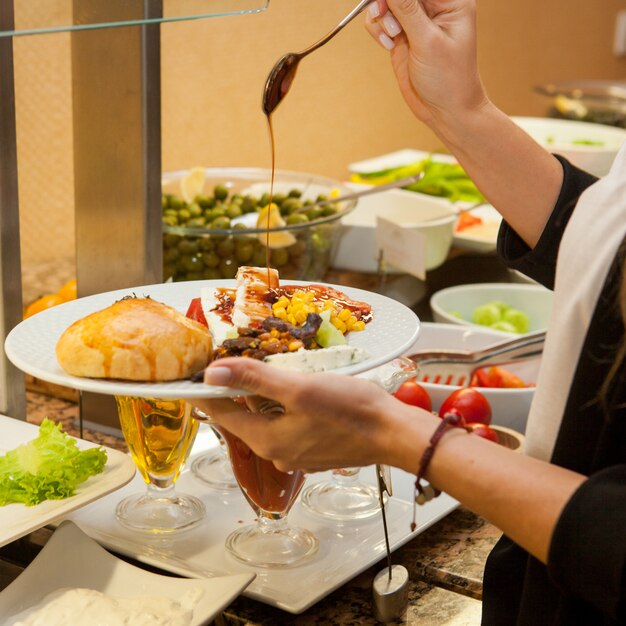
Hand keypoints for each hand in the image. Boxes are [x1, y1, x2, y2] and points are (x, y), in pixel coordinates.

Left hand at [192, 358, 435, 472]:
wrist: (393, 433)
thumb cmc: (349, 408)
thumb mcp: (298, 388)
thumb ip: (253, 380)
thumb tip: (212, 374)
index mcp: (267, 440)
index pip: (222, 415)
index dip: (206, 392)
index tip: (194, 374)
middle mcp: (277, 453)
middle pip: (244, 418)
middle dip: (236, 391)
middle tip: (231, 362)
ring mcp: (297, 454)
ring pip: (267, 420)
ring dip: (262, 397)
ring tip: (264, 370)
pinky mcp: (314, 450)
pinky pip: (287, 426)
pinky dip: (283, 407)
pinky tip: (294, 390)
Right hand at [365, 0, 487, 125]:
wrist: (445, 111)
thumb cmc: (448, 79)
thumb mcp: (427, 41)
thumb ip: (407, 9)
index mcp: (451, 0)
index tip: (385, 5)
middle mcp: (434, 7)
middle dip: (387, 2)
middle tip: (381, 15)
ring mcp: (416, 22)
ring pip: (387, 3)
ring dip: (382, 17)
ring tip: (391, 37)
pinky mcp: (402, 37)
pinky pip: (381, 21)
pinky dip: (378, 30)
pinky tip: (388, 45)